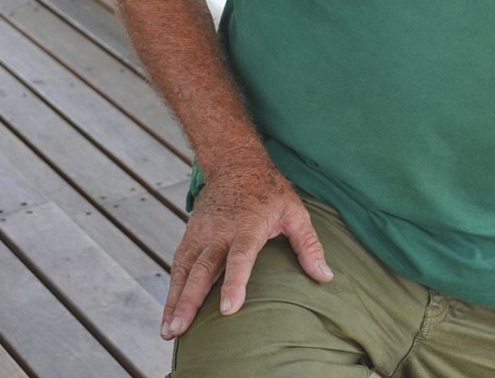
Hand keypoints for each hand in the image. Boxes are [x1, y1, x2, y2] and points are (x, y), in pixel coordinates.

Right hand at [160, 156, 332, 340]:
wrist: (235, 162)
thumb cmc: (269, 191)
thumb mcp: (295, 212)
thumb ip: (309, 245)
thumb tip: (326, 277)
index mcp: (248, 226)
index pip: (240, 258)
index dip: (234, 284)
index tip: (227, 310)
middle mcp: (219, 232)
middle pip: (202, 270)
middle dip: (189, 301)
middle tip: (179, 331)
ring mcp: (201, 234)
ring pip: (184, 270)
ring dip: (175, 301)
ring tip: (169, 332)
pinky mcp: (190, 236)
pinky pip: (178, 266)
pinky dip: (171, 290)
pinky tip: (169, 314)